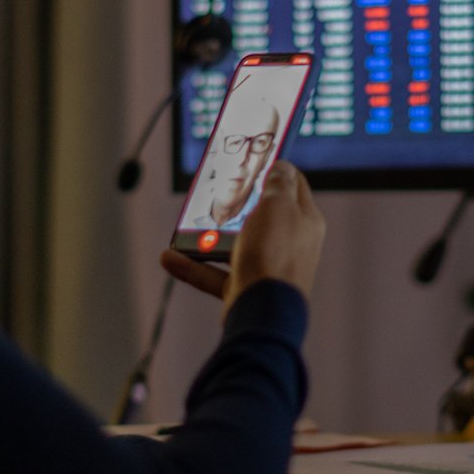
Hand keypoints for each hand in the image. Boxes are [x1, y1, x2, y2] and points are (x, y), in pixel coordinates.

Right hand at [161, 161, 323, 309]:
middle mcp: (290, 244)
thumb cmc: (274, 255)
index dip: (274, 170)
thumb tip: (282, 168)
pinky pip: (214, 272)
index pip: (293, 185)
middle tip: (214, 193)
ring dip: (206, 236)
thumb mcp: (277, 205)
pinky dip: (193, 265)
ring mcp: (267, 267)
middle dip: (234, 205)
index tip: (253, 160)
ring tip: (184, 228)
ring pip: (233, 244)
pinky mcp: (244, 288)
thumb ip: (279, 183)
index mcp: (305, 220)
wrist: (262, 313)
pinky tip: (169, 257)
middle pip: (260, 215)